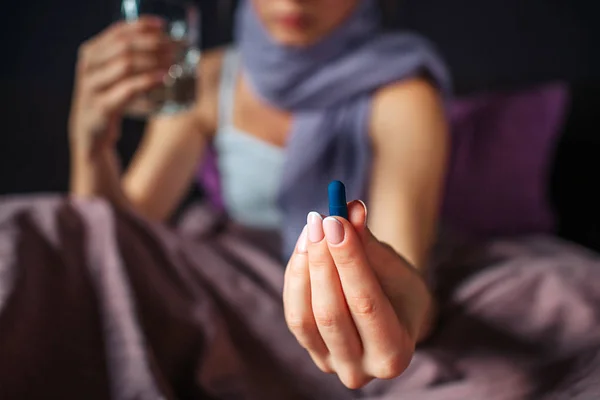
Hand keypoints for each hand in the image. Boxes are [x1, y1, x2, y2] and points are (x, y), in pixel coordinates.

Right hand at [69, 17, 173, 154]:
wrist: (91, 135)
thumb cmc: (109, 101)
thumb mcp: (114, 77)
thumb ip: (130, 61)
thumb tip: (167, 46)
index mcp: (91, 53)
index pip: (117, 32)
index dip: (141, 25)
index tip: (164, 26)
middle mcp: (88, 66)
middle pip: (123, 46)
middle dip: (152, 43)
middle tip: (174, 47)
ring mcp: (92, 87)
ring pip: (125, 65)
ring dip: (152, 61)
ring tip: (173, 61)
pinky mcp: (101, 107)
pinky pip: (126, 90)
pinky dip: (147, 82)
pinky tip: (163, 79)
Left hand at [283, 201, 434, 388]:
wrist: (391, 314)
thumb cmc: (397, 287)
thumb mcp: (392, 266)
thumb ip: (369, 243)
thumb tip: (350, 208)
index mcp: (394, 353)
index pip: (365, 304)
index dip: (348, 260)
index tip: (336, 221)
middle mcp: (361, 369)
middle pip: (331, 313)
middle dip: (322, 261)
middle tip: (319, 220)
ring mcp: (331, 364)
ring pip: (304, 317)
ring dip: (303, 267)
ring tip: (311, 229)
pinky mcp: (310, 352)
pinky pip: (294, 314)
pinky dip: (295, 278)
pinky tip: (303, 247)